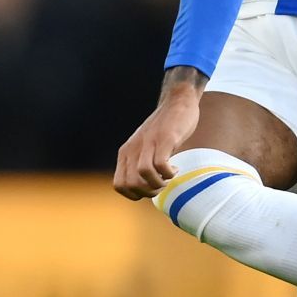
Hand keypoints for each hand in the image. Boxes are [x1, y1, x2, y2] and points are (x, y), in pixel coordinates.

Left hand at [113, 84, 201, 199]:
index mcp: (125, 152)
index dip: (135, 194)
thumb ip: (139, 163)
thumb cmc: (163, 129)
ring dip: (159, 184)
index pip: (119, 185)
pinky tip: (176, 168)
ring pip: (144, 175)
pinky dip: (169, 173)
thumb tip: (144, 188)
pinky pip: (161, 164)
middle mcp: (133, 148)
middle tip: (162, 184)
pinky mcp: (165, 138)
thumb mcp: (144, 147)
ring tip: (169, 177)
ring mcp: (149, 143)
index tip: (149, 188)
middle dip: (148, 191)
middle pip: (131, 184)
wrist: (177, 101)